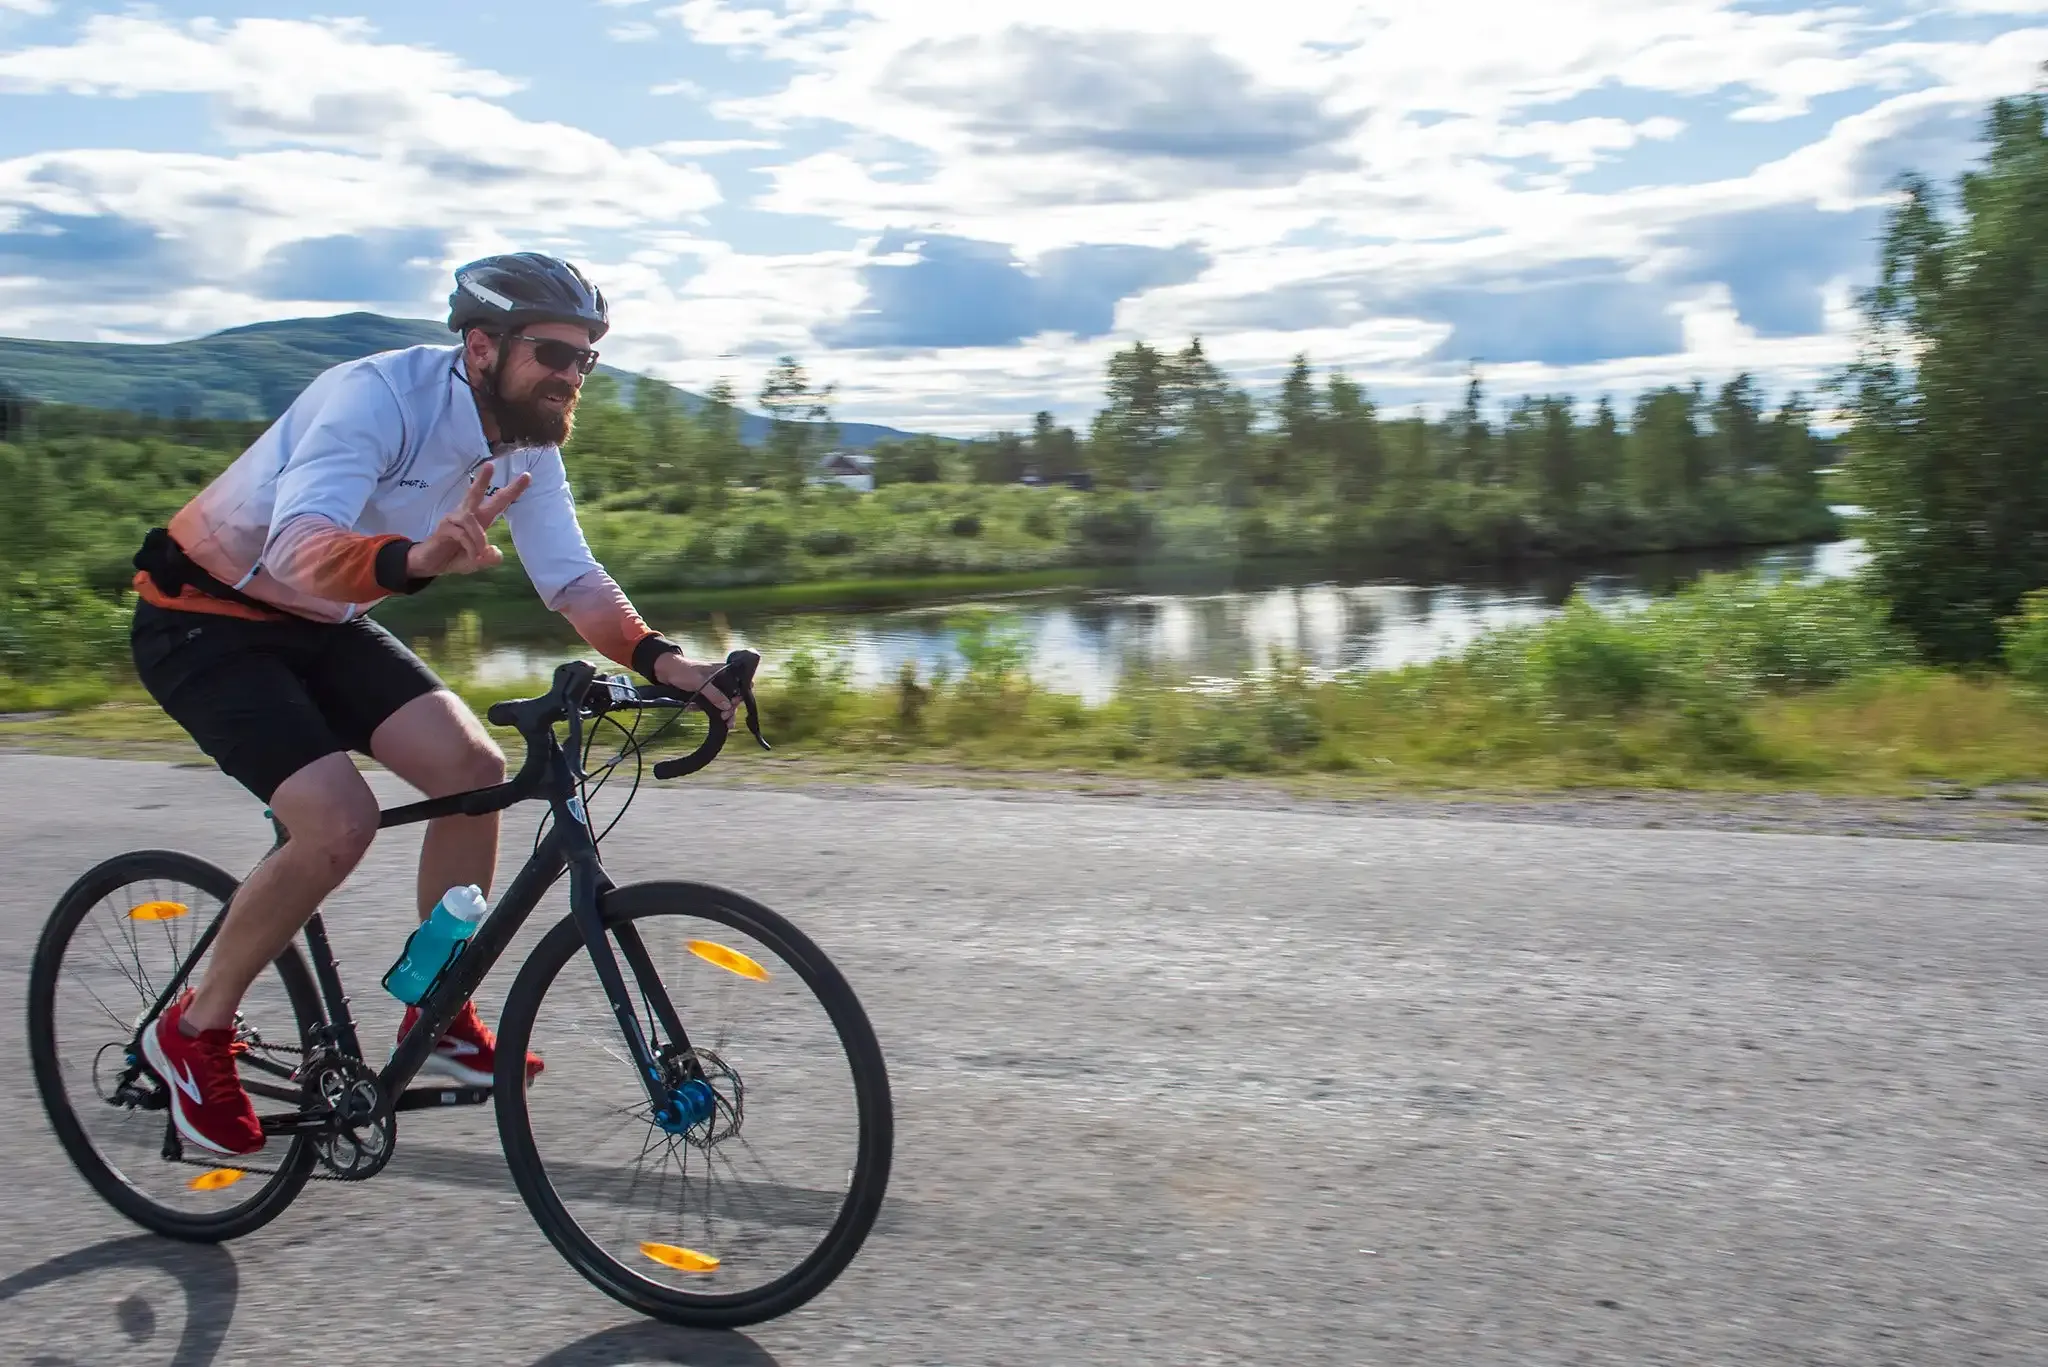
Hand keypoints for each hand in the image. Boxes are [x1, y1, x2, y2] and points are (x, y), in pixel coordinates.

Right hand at [407, 461, 531, 577]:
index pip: (498, 502)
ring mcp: (453, 520)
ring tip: (480, 554)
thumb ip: (489, 559)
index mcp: (480, 519)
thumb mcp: (478, 562)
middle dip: (483, 479)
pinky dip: (471, 547)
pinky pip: (461, 534)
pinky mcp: (443, 528)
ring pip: (471, 520)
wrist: (431, 565)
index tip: (527, 476)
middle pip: (475, 493)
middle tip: (490, 465)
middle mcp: (466, 515)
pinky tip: (473, 557)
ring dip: (479, 539)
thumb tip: (495, 552)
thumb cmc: (456, 557)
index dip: (512, 490)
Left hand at [655, 653, 736, 723]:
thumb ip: (714, 694)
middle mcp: (719, 680)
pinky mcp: (703, 695)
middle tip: (726, 718)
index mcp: (722, 672)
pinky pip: (709, 705)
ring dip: (721, 713)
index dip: (739, 695)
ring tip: (724, 724)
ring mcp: (711, 689)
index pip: (738, 684)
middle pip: (731, 696)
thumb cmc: (683, 671)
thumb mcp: (699, 682)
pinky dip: (705, 710)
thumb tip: (728, 706)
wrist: (664, 672)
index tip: (734, 705)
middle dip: (730, 709)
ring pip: (721, 703)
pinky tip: (695, 710)